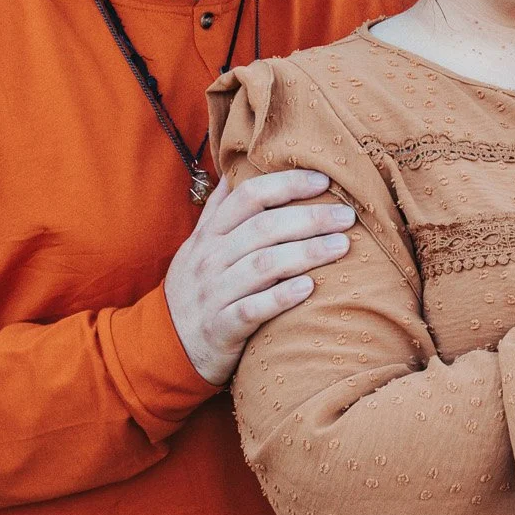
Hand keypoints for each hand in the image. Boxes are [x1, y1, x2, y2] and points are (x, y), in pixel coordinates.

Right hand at [162, 169, 356, 386]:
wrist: (167, 345)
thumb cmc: (197, 287)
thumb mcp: (199, 244)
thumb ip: (219, 209)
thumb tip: (237, 169)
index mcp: (210, 234)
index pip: (249, 196)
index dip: (287, 184)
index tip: (324, 180)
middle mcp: (211, 258)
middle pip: (264, 228)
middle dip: (309, 218)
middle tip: (347, 215)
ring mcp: (215, 293)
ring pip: (263, 265)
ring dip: (306, 253)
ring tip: (342, 246)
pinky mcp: (221, 328)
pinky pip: (252, 309)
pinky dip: (281, 297)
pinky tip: (309, 288)